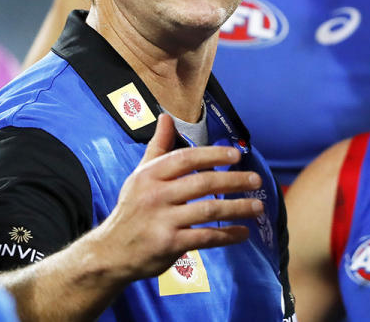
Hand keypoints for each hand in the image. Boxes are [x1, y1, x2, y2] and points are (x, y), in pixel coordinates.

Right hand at [93, 114, 263, 280]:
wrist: (111, 252)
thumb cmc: (132, 210)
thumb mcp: (140, 176)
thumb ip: (158, 147)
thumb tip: (166, 117)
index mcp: (150, 175)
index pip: (186, 159)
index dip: (213, 155)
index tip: (236, 155)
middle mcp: (156, 196)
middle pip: (202, 183)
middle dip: (233, 180)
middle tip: (256, 180)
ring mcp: (163, 221)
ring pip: (208, 211)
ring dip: (237, 208)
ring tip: (258, 207)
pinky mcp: (170, 244)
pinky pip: (206, 237)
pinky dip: (228, 235)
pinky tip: (243, 233)